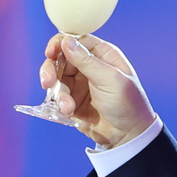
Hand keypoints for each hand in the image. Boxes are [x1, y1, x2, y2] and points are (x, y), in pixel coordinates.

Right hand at [41, 34, 155, 149]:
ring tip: (66, 107)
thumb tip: (67, 40)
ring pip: (57, 79)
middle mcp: (90, 66)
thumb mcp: (109, 80)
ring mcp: (80, 84)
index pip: (76, 40)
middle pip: (60, 59)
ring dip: (58, 93)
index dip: (60, 44)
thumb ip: (87, 61)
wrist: (128, 136)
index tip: (50, 53)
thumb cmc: (128, 104)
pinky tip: (68, 112)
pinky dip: (60, 104)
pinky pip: (58, 97)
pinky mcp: (73, 100)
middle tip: (48, 82)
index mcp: (102, 55)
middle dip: (52, 70)